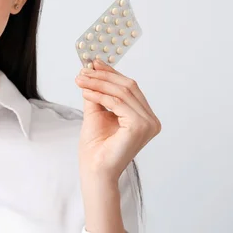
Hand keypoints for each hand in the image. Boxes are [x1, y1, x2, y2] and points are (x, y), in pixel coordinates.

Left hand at [75, 59, 160, 181]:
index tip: (94, 63)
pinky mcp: (140, 126)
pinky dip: (99, 94)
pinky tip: (85, 92)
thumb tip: (92, 70)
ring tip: (80, 80)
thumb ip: (97, 93)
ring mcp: (148, 124)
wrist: (94, 169)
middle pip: (128, 86)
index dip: (112, 73)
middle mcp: (151, 120)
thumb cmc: (96, 147)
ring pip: (122, 92)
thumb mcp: (96, 112)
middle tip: (83, 71)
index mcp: (145, 117)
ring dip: (98, 83)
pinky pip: (117, 102)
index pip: (130, 87)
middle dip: (103, 76)